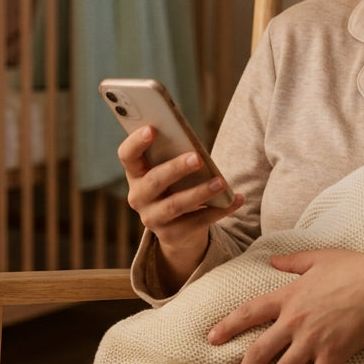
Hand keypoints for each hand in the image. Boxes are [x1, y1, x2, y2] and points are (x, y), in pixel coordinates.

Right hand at [119, 125, 240, 288]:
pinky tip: (236, 199)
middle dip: (175, 168)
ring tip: (220, 182)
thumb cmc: (176, 186)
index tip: (152, 128)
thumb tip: (193, 145)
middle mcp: (138, 197)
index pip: (127, 155)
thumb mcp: (171, 171)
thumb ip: (175, 155)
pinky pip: (199, 222)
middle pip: (154, 181)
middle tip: (197, 157)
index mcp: (136, 174)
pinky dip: (220, 210)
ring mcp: (153, 219)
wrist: (179, 230)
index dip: (136, 142)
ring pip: (175, 205)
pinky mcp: (173, 235)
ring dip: (199, 192)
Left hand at [207, 248, 363, 363]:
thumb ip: (292, 261)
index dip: (228, 326)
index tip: (211, 338)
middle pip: (260, 350)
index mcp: (289, 296)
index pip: (249, 313)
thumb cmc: (354, 267)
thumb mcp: (318, 257)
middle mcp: (295, 320)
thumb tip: (272, 259)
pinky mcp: (333, 353)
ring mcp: (313, 339)